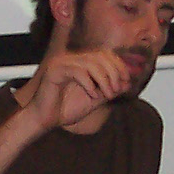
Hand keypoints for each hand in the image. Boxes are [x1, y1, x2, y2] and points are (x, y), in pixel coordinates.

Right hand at [20, 10, 131, 131]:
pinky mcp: (54, 70)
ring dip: (104, 80)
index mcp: (82, 62)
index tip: (125, 82)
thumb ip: (110, 90)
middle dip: (113, 73)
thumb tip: (127, 82)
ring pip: (91, 63)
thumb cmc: (66, 109)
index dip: (119, 66)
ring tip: (106, 95)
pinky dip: (89, 84)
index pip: (106, 54)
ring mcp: (62, 62)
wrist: (46, 119)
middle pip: (101, 56)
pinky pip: (78, 71)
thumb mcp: (96, 99)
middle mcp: (72, 58)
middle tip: (115, 91)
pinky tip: (92, 95)